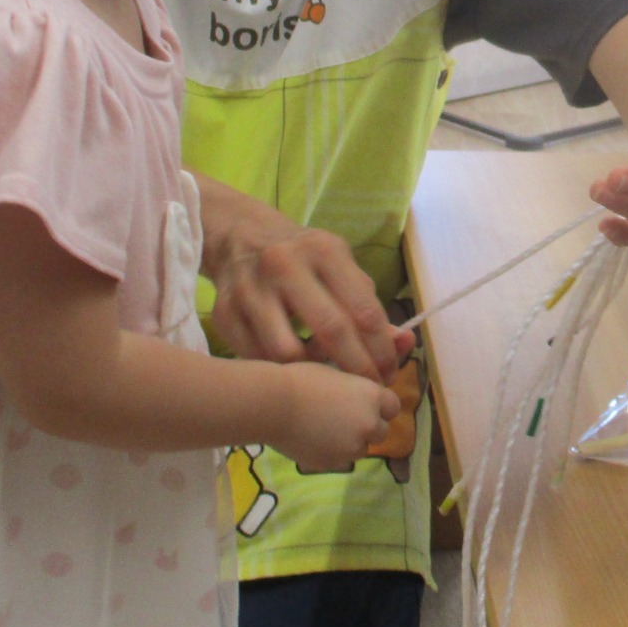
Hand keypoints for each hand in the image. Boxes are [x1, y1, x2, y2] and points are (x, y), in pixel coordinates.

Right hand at [211, 216, 411, 382]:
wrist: (240, 237)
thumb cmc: (303, 258)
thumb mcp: (339, 266)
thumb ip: (368, 304)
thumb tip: (404, 344)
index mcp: (323, 250)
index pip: (363, 310)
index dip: (381, 350)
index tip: (390, 373)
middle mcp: (284, 264)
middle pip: (330, 330)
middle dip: (356, 367)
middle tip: (369, 389)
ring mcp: (250, 289)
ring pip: (287, 352)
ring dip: (312, 374)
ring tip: (326, 377)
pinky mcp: (223, 313)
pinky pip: (257, 358)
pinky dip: (279, 371)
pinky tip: (292, 369)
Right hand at [268, 363, 401, 474]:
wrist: (273, 404)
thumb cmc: (300, 378)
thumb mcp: (337, 374)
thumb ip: (356, 389)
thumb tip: (361, 396)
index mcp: (372, 396)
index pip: (393, 407)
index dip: (379, 407)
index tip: (365, 404)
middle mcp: (369, 424)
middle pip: (381, 432)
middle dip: (368, 427)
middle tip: (344, 419)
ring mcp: (351, 447)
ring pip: (361, 449)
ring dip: (350, 442)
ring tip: (325, 430)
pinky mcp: (332, 464)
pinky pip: (340, 460)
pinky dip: (331, 452)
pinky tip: (313, 440)